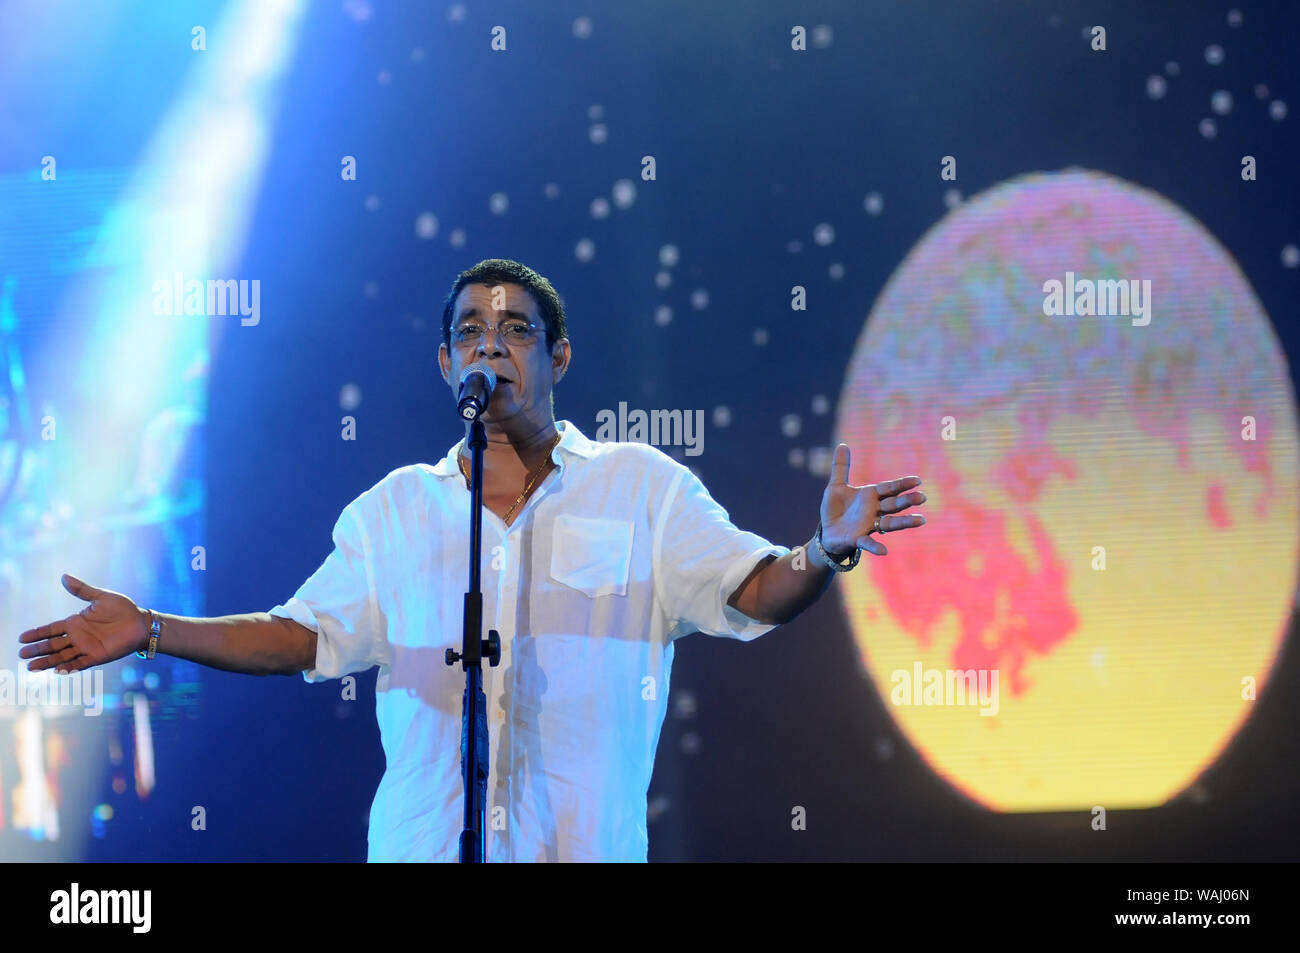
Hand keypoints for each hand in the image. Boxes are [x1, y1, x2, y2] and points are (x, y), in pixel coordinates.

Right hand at [18, 574, 149, 672]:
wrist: (141, 622)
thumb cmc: (123, 608)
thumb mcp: (101, 597)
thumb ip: (82, 590)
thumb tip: (64, 577)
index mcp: (76, 622)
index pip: (51, 629)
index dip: (37, 633)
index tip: (22, 638)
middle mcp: (78, 637)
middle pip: (52, 645)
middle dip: (37, 649)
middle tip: (21, 654)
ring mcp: (87, 648)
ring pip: (62, 656)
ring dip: (47, 662)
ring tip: (31, 667)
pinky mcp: (98, 656)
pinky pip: (80, 663)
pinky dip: (69, 667)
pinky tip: (56, 670)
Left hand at [820, 443, 925, 556]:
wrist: (827, 532)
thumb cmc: (835, 509)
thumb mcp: (836, 486)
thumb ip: (841, 467)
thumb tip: (842, 445)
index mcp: (870, 496)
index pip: (889, 488)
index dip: (902, 484)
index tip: (917, 480)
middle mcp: (874, 511)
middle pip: (893, 505)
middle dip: (906, 501)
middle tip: (922, 497)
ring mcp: (868, 526)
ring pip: (889, 523)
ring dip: (904, 522)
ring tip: (920, 521)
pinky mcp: (857, 538)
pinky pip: (868, 543)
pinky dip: (875, 547)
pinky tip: (884, 551)